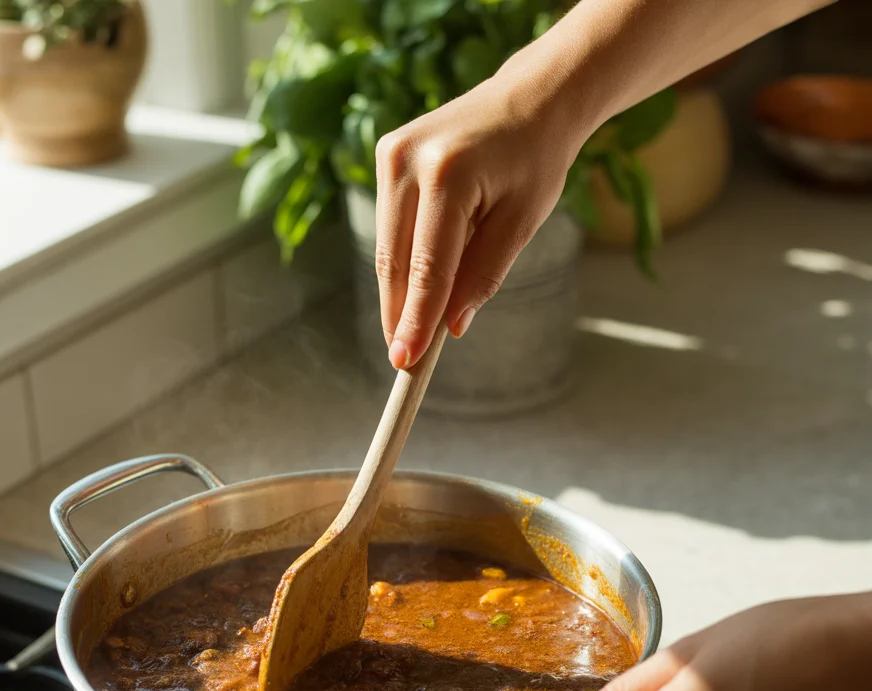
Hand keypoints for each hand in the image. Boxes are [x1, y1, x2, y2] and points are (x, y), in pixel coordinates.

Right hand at [374, 52, 584, 368]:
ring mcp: (390, 154)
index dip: (416, 319)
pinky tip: (419, 285)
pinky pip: (390, 228)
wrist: (529, 99)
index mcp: (448, 174)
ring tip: (413, 330)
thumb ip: (485, 275)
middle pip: (396, 262)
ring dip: (399, 293)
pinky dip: (403, 263)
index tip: (407, 361)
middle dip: (400, 314)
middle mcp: (407, 160)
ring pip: (386, 250)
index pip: (428, 267)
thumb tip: (451, 326)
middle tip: (404, 361)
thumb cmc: (535, 161)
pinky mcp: (385, 156)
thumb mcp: (522, 223)